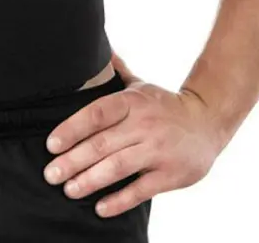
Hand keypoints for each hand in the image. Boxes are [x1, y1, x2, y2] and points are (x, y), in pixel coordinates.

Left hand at [43, 53, 223, 216]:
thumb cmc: (164, 105)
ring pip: (118, 167)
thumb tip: (99, 50)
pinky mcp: (170, 174)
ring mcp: (157, 150)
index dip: (72, 128)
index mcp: (132, 102)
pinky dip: (119, 200)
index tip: (51, 144)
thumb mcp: (140, 85)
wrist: (208, 121)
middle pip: (102, 144)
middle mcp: (143, 124)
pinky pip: (141, 189)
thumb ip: (117, 72)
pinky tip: (99, 207)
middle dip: (73, 161)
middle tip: (50, 174)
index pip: (97, 114)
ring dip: (90, 180)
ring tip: (68, 189)